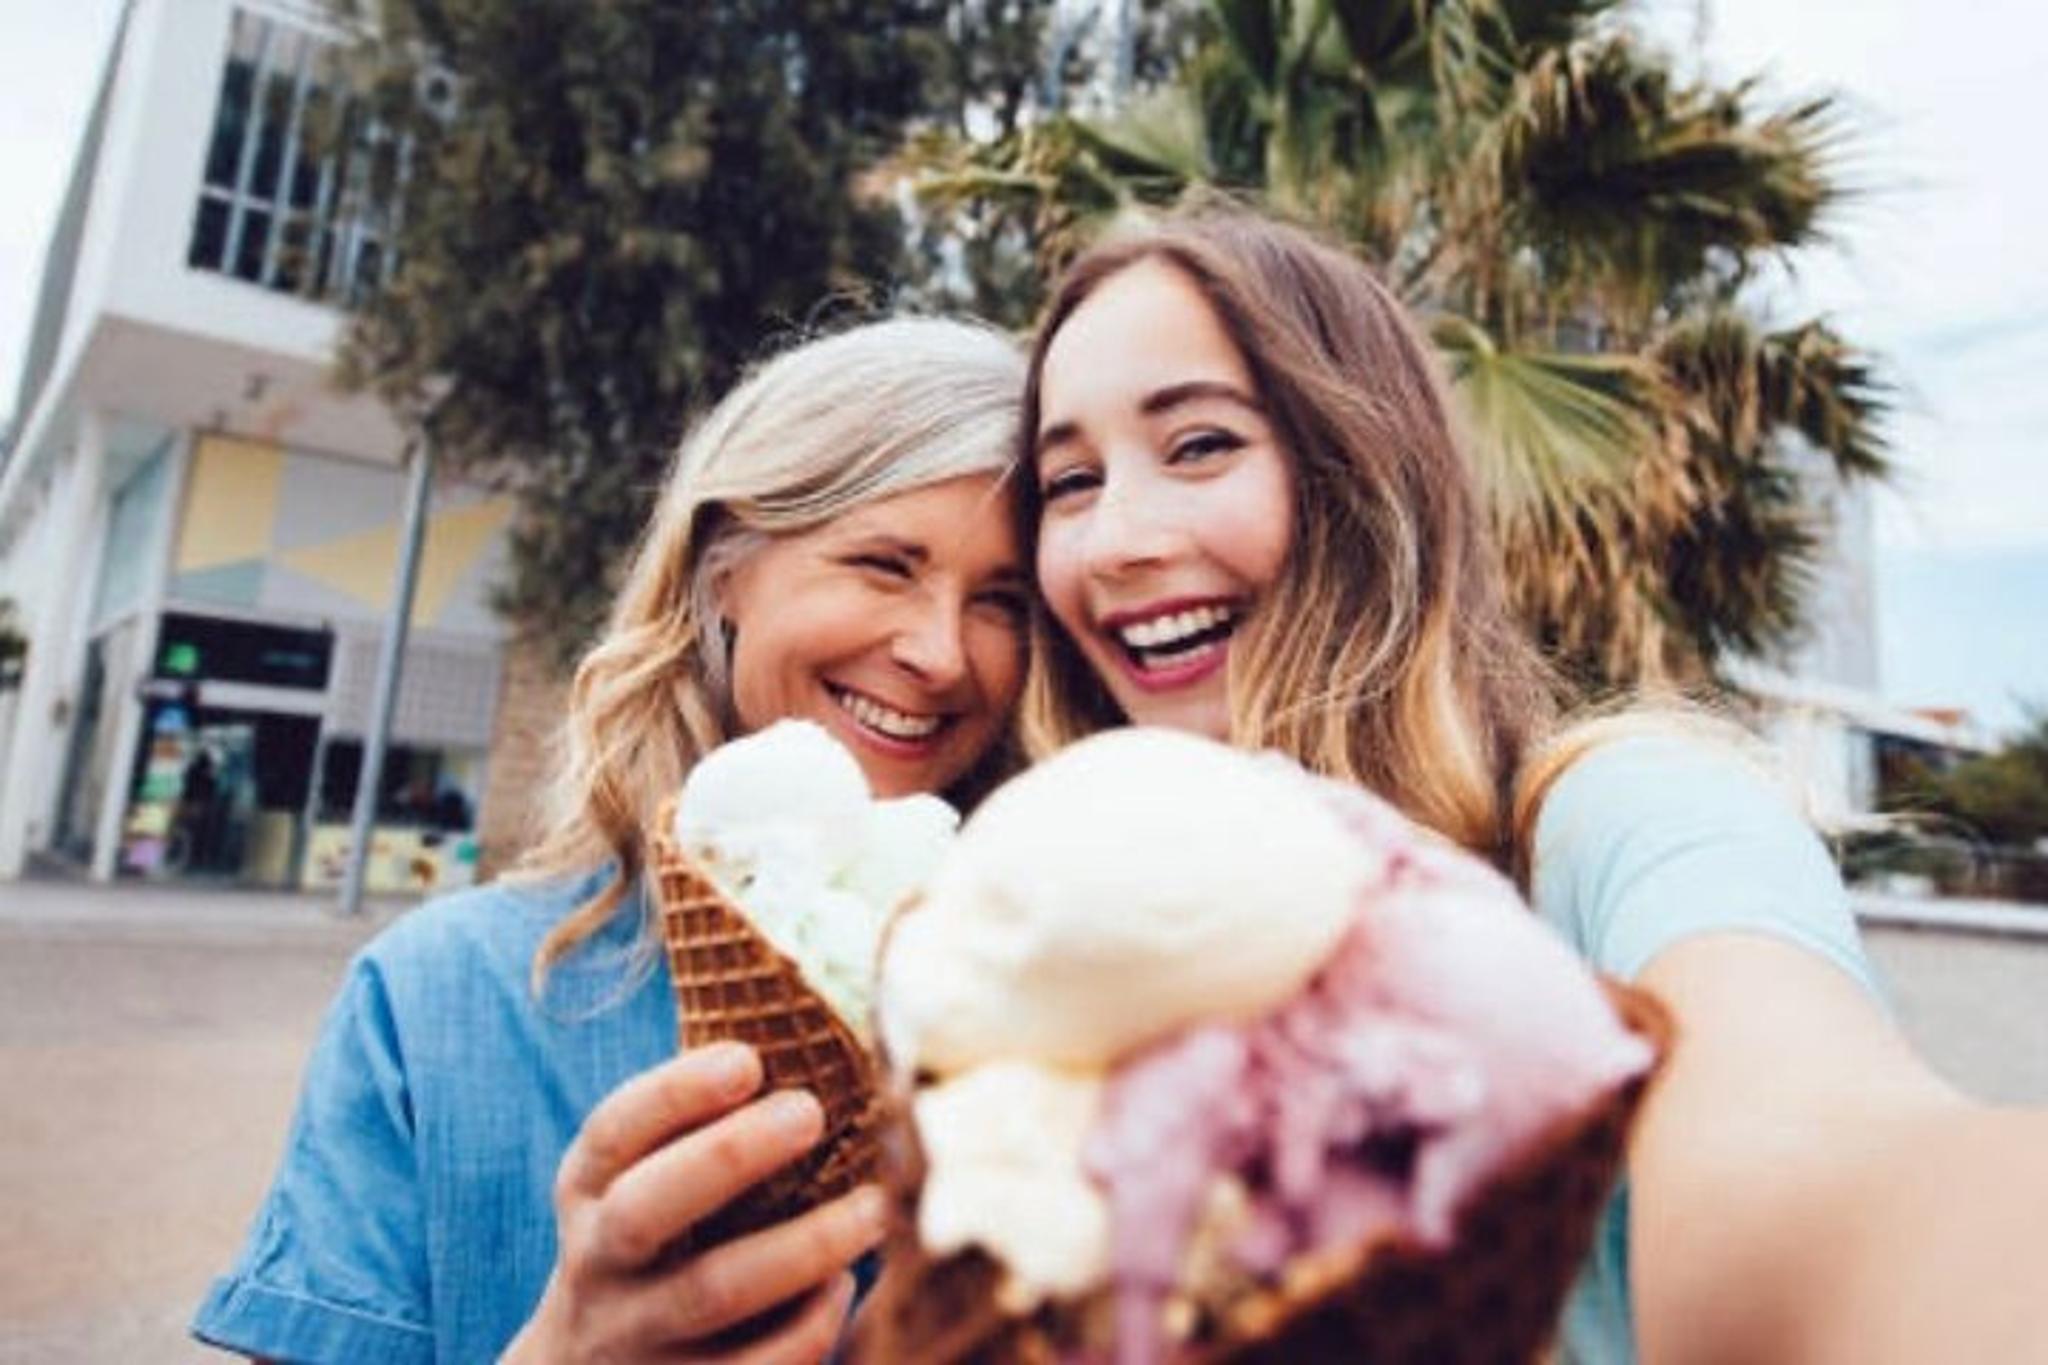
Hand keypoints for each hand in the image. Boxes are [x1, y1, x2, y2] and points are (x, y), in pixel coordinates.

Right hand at [503, 1041, 888, 1363]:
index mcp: (589, 1191)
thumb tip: (814, 1049)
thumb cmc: (651, 1242)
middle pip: (645, 1210)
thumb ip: (695, 1128)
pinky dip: (807, 1328)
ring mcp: (635, 1335)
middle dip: (727, 1156)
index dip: (675, 1092)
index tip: (749, 1059)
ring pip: (711, 1293)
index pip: (614, 1132)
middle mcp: (600, 1262)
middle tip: (809, 1111)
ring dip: (801, 1247)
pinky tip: (844, 1287)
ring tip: (873, 1207)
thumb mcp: (637, 1181)